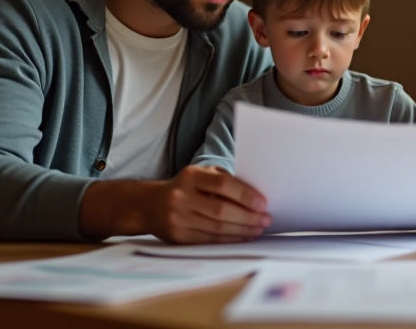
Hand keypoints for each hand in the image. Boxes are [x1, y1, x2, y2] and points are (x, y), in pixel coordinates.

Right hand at [147, 165, 270, 243]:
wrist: (149, 205)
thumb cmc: (185, 187)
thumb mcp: (200, 175)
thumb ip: (223, 180)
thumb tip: (254, 197)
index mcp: (190, 176)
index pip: (222, 185)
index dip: (245, 195)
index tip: (263, 203)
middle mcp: (181, 196)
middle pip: (221, 210)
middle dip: (248, 217)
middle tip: (266, 220)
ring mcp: (178, 218)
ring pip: (216, 228)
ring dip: (242, 231)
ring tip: (258, 230)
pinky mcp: (177, 236)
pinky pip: (209, 240)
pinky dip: (229, 240)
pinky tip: (242, 237)